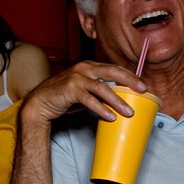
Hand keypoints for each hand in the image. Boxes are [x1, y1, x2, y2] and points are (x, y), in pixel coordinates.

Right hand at [19, 59, 145, 129]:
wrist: (40, 103)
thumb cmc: (64, 97)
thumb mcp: (85, 92)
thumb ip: (100, 94)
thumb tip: (119, 102)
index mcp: (89, 66)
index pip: (114, 68)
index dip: (130, 76)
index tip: (143, 85)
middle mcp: (84, 68)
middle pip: (112, 72)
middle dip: (129, 81)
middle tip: (143, 90)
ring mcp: (76, 78)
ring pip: (102, 88)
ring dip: (117, 100)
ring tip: (128, 112)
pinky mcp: (69, 90)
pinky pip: (89, 100)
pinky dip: (101, 109)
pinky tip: (110, 117)